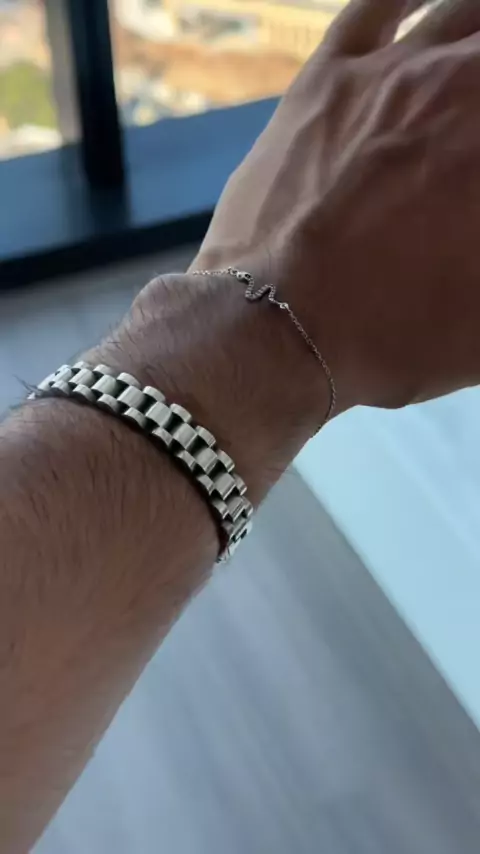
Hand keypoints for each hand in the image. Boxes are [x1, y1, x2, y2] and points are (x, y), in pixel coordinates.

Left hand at [194, 0, 479, 411]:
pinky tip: (425, 2)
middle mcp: (459, 88)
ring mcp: (392, 72)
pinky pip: (377, 4)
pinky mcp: (327, 78)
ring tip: (472, 62)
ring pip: (460, 12)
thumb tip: (479, 217)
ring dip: (477, 33)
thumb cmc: (393, 334)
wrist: (279, 328)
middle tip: (473, 140)